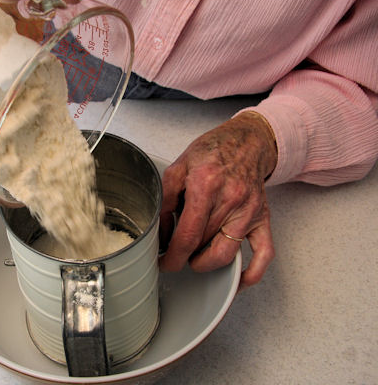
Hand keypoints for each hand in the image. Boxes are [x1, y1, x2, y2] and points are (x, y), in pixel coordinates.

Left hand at [159, 111, 277, 289]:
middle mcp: (231, 200)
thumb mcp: (179, 167)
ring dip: (207, 263)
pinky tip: (238, 281)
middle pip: (204, 246)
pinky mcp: (263, 218)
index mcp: (206, 186)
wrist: (248, 142)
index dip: (173, 256)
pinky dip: (252, 272)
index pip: (188, 235)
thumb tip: (159, 230)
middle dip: (185, 256)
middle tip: (175, 254)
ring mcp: (249, 211)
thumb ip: (165, 199)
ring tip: (195, 257)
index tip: (164, 262)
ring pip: (227, 254)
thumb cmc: (214, 152)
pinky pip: (264, 253)